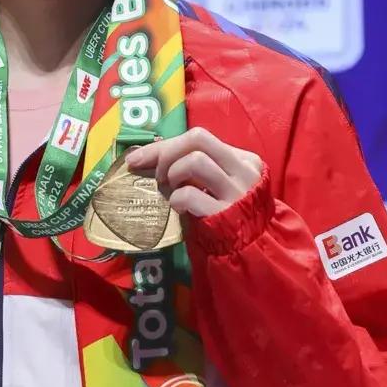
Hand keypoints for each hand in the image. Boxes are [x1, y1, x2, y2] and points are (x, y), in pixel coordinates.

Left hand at [126, 127, 263, 217]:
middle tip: (158, 175)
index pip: (199, 138)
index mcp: (243, 159)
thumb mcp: (218, 184)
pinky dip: (176, 199)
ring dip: (173, 174)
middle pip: (197, 139)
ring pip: (195, 161)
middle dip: (167, 153)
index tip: (137, 157)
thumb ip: (196, 166)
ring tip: (172, 191)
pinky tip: (179, 208)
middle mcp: (243, 171)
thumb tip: (148, 155)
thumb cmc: (225, 213)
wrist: (248, 248)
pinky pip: (189, 194)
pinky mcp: (224, 214)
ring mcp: (236, 192)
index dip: (164, 145)